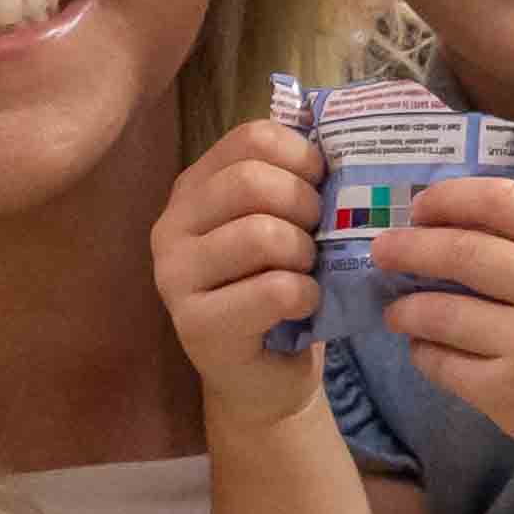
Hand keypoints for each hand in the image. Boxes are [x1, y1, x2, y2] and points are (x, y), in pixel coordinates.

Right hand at [153, 115, 334, 407]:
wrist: (262, 377)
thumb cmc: (278, 289)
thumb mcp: (283, 223)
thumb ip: (294, 180)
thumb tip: (342, 136)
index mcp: (193, 189)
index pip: (251, 138)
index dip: (302, 157)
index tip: (321, 187)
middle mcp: (170, 226)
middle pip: (252, 181)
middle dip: (306, 206)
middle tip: (318, 236)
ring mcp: (174, 277)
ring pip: (262, 234)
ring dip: (305, 254)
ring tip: (307, 272)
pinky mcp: (195, 324)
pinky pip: (272, 290)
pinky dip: (305, 294)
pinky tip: (302, 305)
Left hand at [355, 178, 513, 491]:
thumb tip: (470, 223)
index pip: (504, 201)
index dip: (452, 196)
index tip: (422, 205)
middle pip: (462, 250)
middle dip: (410, 245)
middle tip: (384, 248)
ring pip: (440, 310)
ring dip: (406, 307)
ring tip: (397, 310)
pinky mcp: (510, 396)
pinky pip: (442, 364)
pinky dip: (425, 353)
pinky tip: (426, 349)